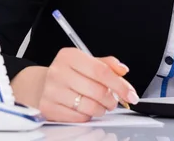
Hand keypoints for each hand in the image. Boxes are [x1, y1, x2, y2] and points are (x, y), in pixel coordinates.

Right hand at [11, 48, 138, 122]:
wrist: (42, 85)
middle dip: (112, 99)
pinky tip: (86, 108)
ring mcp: (52, 91)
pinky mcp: (48, 108)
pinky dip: (88, 115)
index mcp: (70, 56)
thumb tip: (123, 70)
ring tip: (101, 105)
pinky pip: (79, 117)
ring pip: (89, 106)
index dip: (120, 84)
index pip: (101, 71)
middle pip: (97, 90)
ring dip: (102, 109)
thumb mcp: (87, 62)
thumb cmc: (69, 73)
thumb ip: (107, 64)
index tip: (131, 94)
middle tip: (113, 100)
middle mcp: (58, 71)